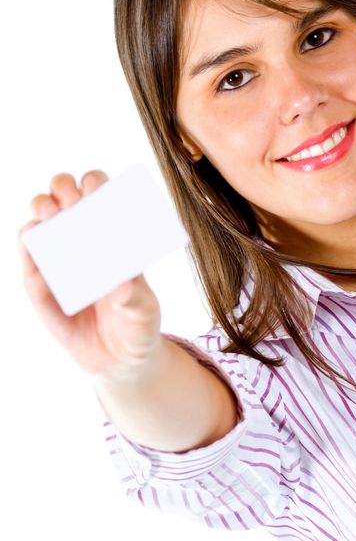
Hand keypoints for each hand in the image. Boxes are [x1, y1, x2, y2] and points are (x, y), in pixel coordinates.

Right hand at [18, 171, 161, 379]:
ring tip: (52, 214)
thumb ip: (134, 297)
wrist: (116, 356)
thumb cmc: (135, 322)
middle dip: (66, 187)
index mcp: (114, 233)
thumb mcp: (143, 310)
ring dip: (43, 205)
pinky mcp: (39, 277)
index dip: (97, 185)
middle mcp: (83, 235)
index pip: (102, 193)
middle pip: (66, 192)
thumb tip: (121, 283)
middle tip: (73, 201)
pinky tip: (33, 235)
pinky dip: (27, 237)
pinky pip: (27, 249)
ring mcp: (58, 253)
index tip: (99, 192)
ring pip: (41, 212)